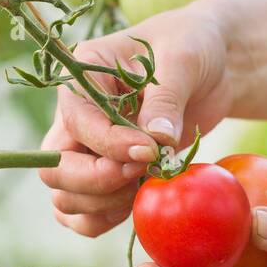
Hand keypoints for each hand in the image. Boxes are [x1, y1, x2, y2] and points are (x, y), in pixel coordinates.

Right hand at [38, 0, 246, 236]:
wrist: (211, 65)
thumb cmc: (192, 46)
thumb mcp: (183, 59)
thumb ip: (166, 99)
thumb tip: (155, 141)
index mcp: (81, 77)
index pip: (76, 124)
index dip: (110, 146)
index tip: (150, 152)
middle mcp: (74, 117)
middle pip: (55, 169)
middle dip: (96, 182)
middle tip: (141, 173)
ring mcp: (85, 150)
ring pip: (64, 198)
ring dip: (102, 205)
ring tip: (144, 186)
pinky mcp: (105, 175)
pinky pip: (82, 215)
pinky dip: (104, 220)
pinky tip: (138, 202)